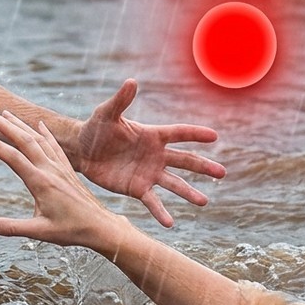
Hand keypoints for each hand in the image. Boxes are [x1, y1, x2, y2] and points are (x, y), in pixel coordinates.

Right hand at [0, 109, 122, 249]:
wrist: (103, 227)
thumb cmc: (72, 231)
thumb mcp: (40, 232)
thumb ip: (10, 228)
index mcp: (41, 183)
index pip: (13, 158)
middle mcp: (51, 170)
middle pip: (25, 141)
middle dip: (5, 125)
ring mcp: (61, 168)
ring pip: (39, 139)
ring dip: (22, 124)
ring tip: (7, 113)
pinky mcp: (68, 170)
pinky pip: (55, 145)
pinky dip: (45, 132)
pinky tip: (39, 124)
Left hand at [73, 79, 224, 226]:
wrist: (82, 151)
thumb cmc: (95, 129)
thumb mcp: (106, 114)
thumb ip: (121, 100)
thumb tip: (131, 81)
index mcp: (152, 135)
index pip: (179, 133)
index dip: (195, 134)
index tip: (214, 136)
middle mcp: (156, 155)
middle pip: (184, 161)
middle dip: (203, 166)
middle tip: (223, 173)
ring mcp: (149, 173)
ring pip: (174, 184)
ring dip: (189, 192)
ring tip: (204, 202)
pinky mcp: (137, 188)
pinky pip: (152, 201)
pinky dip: (161, 212)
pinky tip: (170, 223)